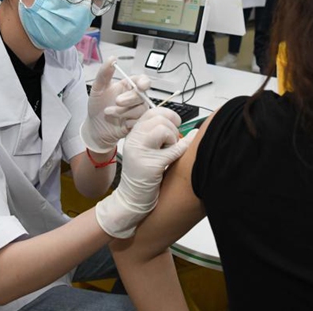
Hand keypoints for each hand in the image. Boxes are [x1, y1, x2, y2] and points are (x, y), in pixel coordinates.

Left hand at [80, 56, 151, 152]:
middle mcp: (135, 98)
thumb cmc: (97, 107)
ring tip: (109, 113)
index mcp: (128, 86)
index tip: (140, 86)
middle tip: (116, 101)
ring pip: (141, 109)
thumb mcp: (97, 88)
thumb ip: (104, 73)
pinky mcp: (138, 123)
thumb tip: (112, 59)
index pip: (142, 80)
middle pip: (142, 95)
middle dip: (129, 99)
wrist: (94, 128)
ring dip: (124, 112)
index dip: (144, 82)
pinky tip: (119, 123)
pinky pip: (140, 121)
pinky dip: (128, 121)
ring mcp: (137, 111)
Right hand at [95, 108, 197, 237]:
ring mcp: (140, 152)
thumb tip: (180, 123)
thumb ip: (157, 135)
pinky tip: (180, 153)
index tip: (175, 124)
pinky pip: (173, 150)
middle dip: (172, 128)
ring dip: (173, 139)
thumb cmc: (142, 175)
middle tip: (172, 143)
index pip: (153, 112)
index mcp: (134, 134)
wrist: (131, 199)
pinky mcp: (150, 165)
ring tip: (169, 152)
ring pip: (164, 130)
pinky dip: (181, 149)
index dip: (168, 115)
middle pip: (160, 118)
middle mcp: (134, 140)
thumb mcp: (145, 149)